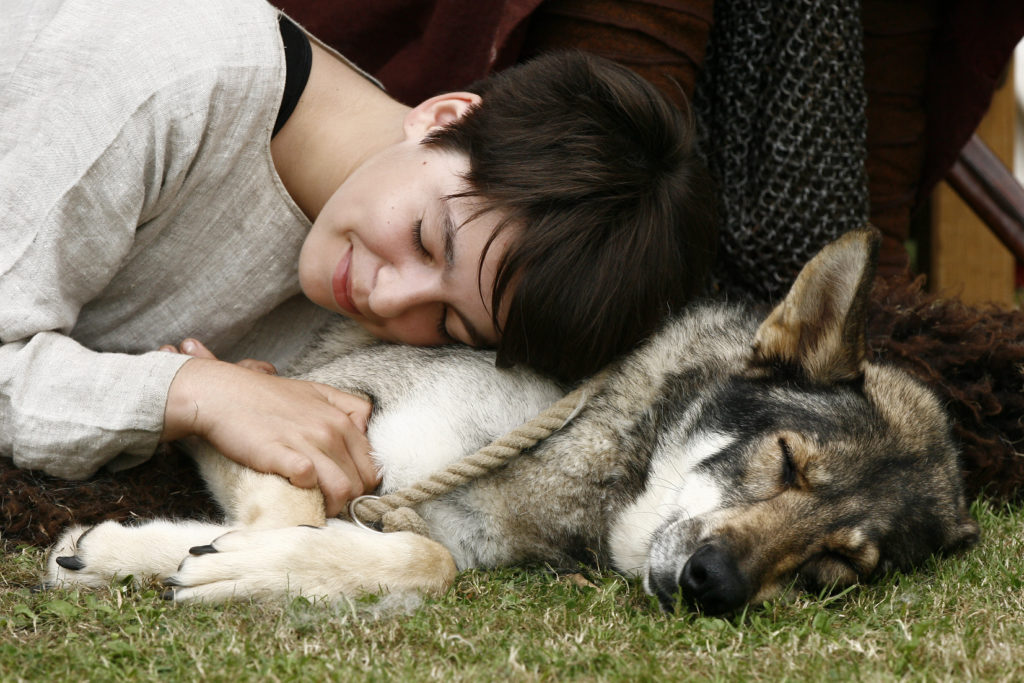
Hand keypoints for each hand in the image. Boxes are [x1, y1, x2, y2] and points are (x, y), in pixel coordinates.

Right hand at [160, 339, 377, 516]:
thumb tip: (361, 428)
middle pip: (362, 481)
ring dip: (333, 506)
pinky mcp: (282, 454)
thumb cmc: (264, 395)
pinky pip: (311, 483)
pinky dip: (307, 495)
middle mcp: (331, 427)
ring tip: (317, 508)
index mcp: (341, 416)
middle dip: (350, 499)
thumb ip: (344, 406)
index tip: (346, 487)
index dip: (362, 481)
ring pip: (344, 489)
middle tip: (330, 503)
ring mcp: (308, 441)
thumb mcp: (314, 391)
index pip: (372, 463)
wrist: (221, 394)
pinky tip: (296, 494)